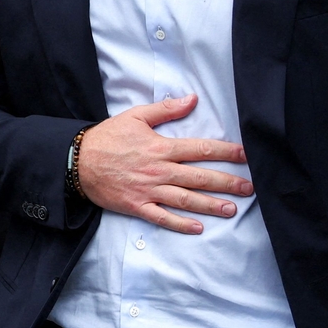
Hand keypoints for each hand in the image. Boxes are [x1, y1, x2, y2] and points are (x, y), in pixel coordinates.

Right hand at [77, 94, 252, 233]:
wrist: (78, 161)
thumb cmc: (108, 137)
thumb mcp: (137, 116)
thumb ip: (166, 109)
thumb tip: (192, 99)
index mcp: (162, 147)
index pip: (201, 149)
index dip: (226, 152)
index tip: (246, 155)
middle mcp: (159, 170)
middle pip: (199, 177)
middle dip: (227, 182)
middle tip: (249, 187)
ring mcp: (149, 190)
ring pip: (186, 200)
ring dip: (210, 205)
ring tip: (232, 209)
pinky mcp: (137, 206)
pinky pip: (162, 218)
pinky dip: (180, 224)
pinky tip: (198, 228)